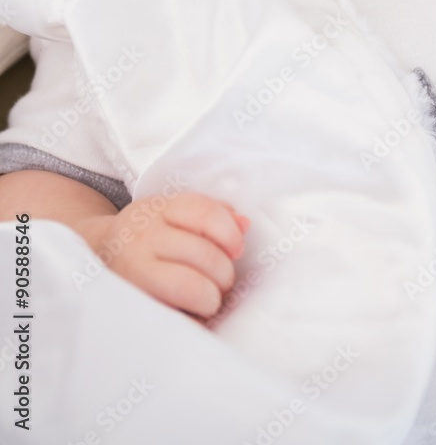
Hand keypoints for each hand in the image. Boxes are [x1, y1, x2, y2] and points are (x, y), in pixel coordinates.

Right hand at [77, 192, 250, 317]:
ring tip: (207, 300)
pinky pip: (175, 319)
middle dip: (224, 275)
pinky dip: (191, 322)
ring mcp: (133, 272)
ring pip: (191, 287)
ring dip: (210, 299)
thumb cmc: (149, 237)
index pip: (203, 212)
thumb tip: (245, 224)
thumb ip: (212, 215)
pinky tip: (189, 317)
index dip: (229, 232)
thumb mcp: (173, 214)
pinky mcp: (129, 305)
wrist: (94, 256)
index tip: (237, 249)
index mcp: (159, 209)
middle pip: (204, 255)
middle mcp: (143, 237)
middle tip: (221, 283)